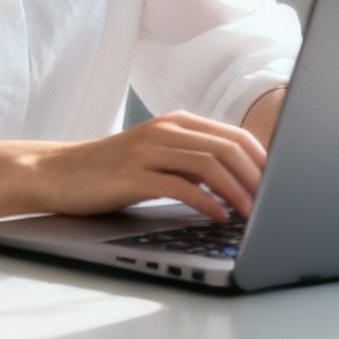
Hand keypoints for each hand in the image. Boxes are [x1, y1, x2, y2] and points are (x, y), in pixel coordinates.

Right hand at [28, 110, 268, 222]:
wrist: (57, 173)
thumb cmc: (111, 171)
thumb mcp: (158, 159)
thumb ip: (193, 163)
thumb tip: (241, 182)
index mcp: (178, 123)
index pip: (234, 136)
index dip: (263, 160)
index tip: (280, 184)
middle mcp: (166, 130)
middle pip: (228, 148)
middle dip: (257, 177)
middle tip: (274, 202)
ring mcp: (148, 150)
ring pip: (208, 164)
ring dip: (237, 190)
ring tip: (253, 212)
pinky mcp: (133, 174)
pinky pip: (179, 186)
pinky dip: (206, 201)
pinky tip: (218, 216)